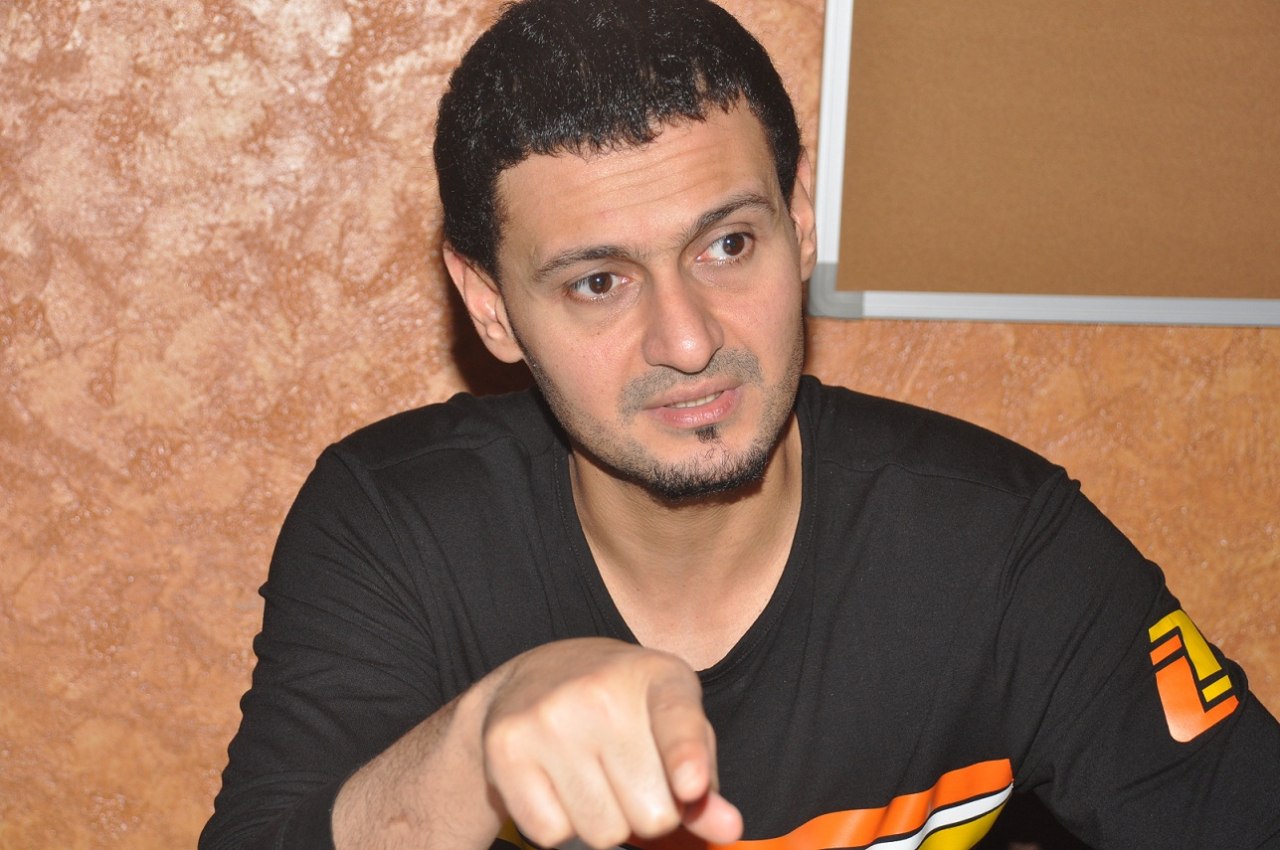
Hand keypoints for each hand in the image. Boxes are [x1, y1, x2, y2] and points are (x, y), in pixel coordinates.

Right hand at [480, 638, 742, 848]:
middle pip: (651, 814)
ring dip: (604, 822)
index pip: (678, 722)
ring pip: (602, 832)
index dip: (687, 758)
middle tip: (627, 776)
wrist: (530, 678)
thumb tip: (729, 830)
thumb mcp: (671, 726)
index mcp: (659, 677)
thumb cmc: (622, 710)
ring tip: (592, 776)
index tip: (691, 785)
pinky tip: (557, 783)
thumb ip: (703, 779)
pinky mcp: (506, 747)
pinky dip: (559, 825)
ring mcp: (549, 716)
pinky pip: (551, 834)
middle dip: (647, 813)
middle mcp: (600, 690)